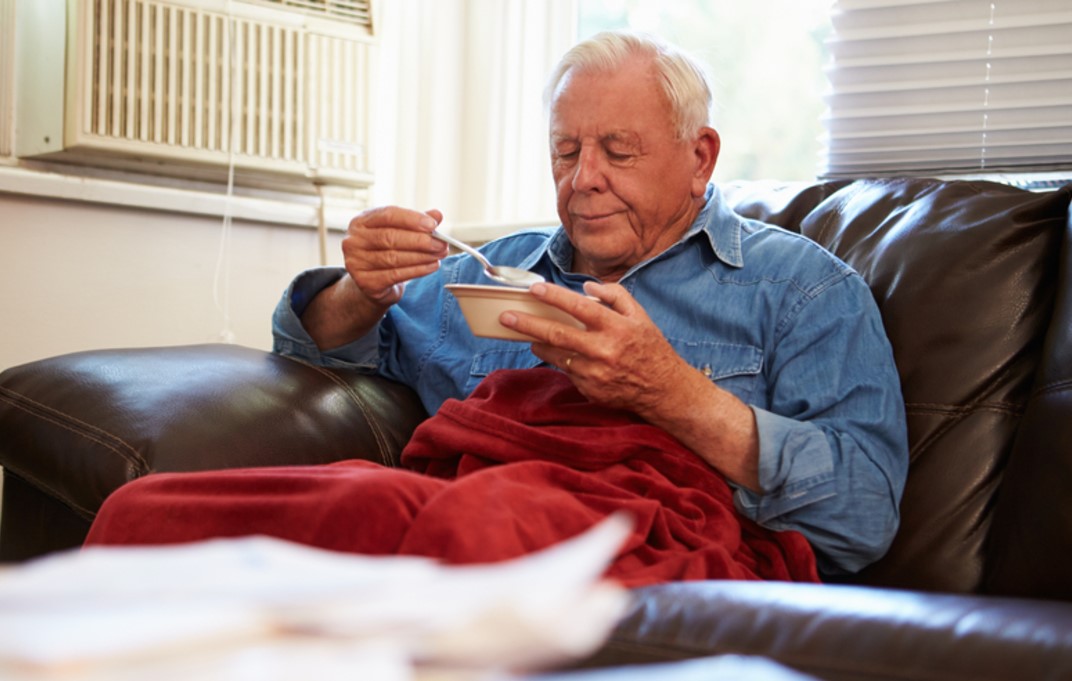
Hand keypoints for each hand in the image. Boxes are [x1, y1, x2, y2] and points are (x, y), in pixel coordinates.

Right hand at [342, 206, 449, 305]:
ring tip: (440, 254)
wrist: (372, 282)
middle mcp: (354, 241)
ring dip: (422, 256)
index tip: (432, 224)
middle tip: (442, 243)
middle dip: (420, 240)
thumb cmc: (386, 251)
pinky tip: (432, 266)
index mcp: (361, 221)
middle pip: (391, 238)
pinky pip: (396, 275)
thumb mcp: (398, 232)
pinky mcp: (366, 282)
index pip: (387, 215)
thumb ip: (416, 223)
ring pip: (394, 258)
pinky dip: (418, 270)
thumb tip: (437, 214)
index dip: (411, 219)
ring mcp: (357, 263)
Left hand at [501, 281, 688, 417]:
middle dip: (527, 324)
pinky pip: (567, 371)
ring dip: (538, 344)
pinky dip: (561, 360)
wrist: (662, 390)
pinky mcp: (589, 390)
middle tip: (506, 317)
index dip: (554, 297)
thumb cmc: (650, 349)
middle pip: (556, 334)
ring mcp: (593, 373)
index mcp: (615, 327)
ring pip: (555, 355)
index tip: (534, 290)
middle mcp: (602, 350)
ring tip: (529, 336)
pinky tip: (562, 355)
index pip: (578, 308)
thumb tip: (586, 287)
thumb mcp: (640, 316)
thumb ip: (614, 295)